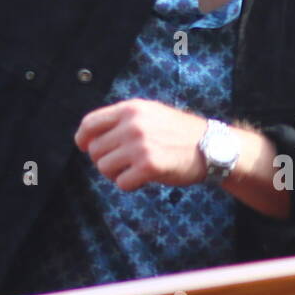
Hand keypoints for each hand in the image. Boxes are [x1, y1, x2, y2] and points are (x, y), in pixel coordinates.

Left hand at [74, 99, 208, 191]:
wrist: (211, 146)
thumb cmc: (179, 132)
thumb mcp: (150, 113)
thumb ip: (123, 121)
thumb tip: (90, 138)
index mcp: (131, 109)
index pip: (90, 123)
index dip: (82, 138)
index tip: (83, 147)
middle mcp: (133, 125)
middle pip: (95, 150)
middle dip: (105, 160)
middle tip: (123, 163)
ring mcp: (140, 145)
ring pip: (104, 168)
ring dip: (116, 174)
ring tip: (134, 169)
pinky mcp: (148, 166)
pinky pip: (121, 183)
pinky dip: (129, 185)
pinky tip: (144, 178)